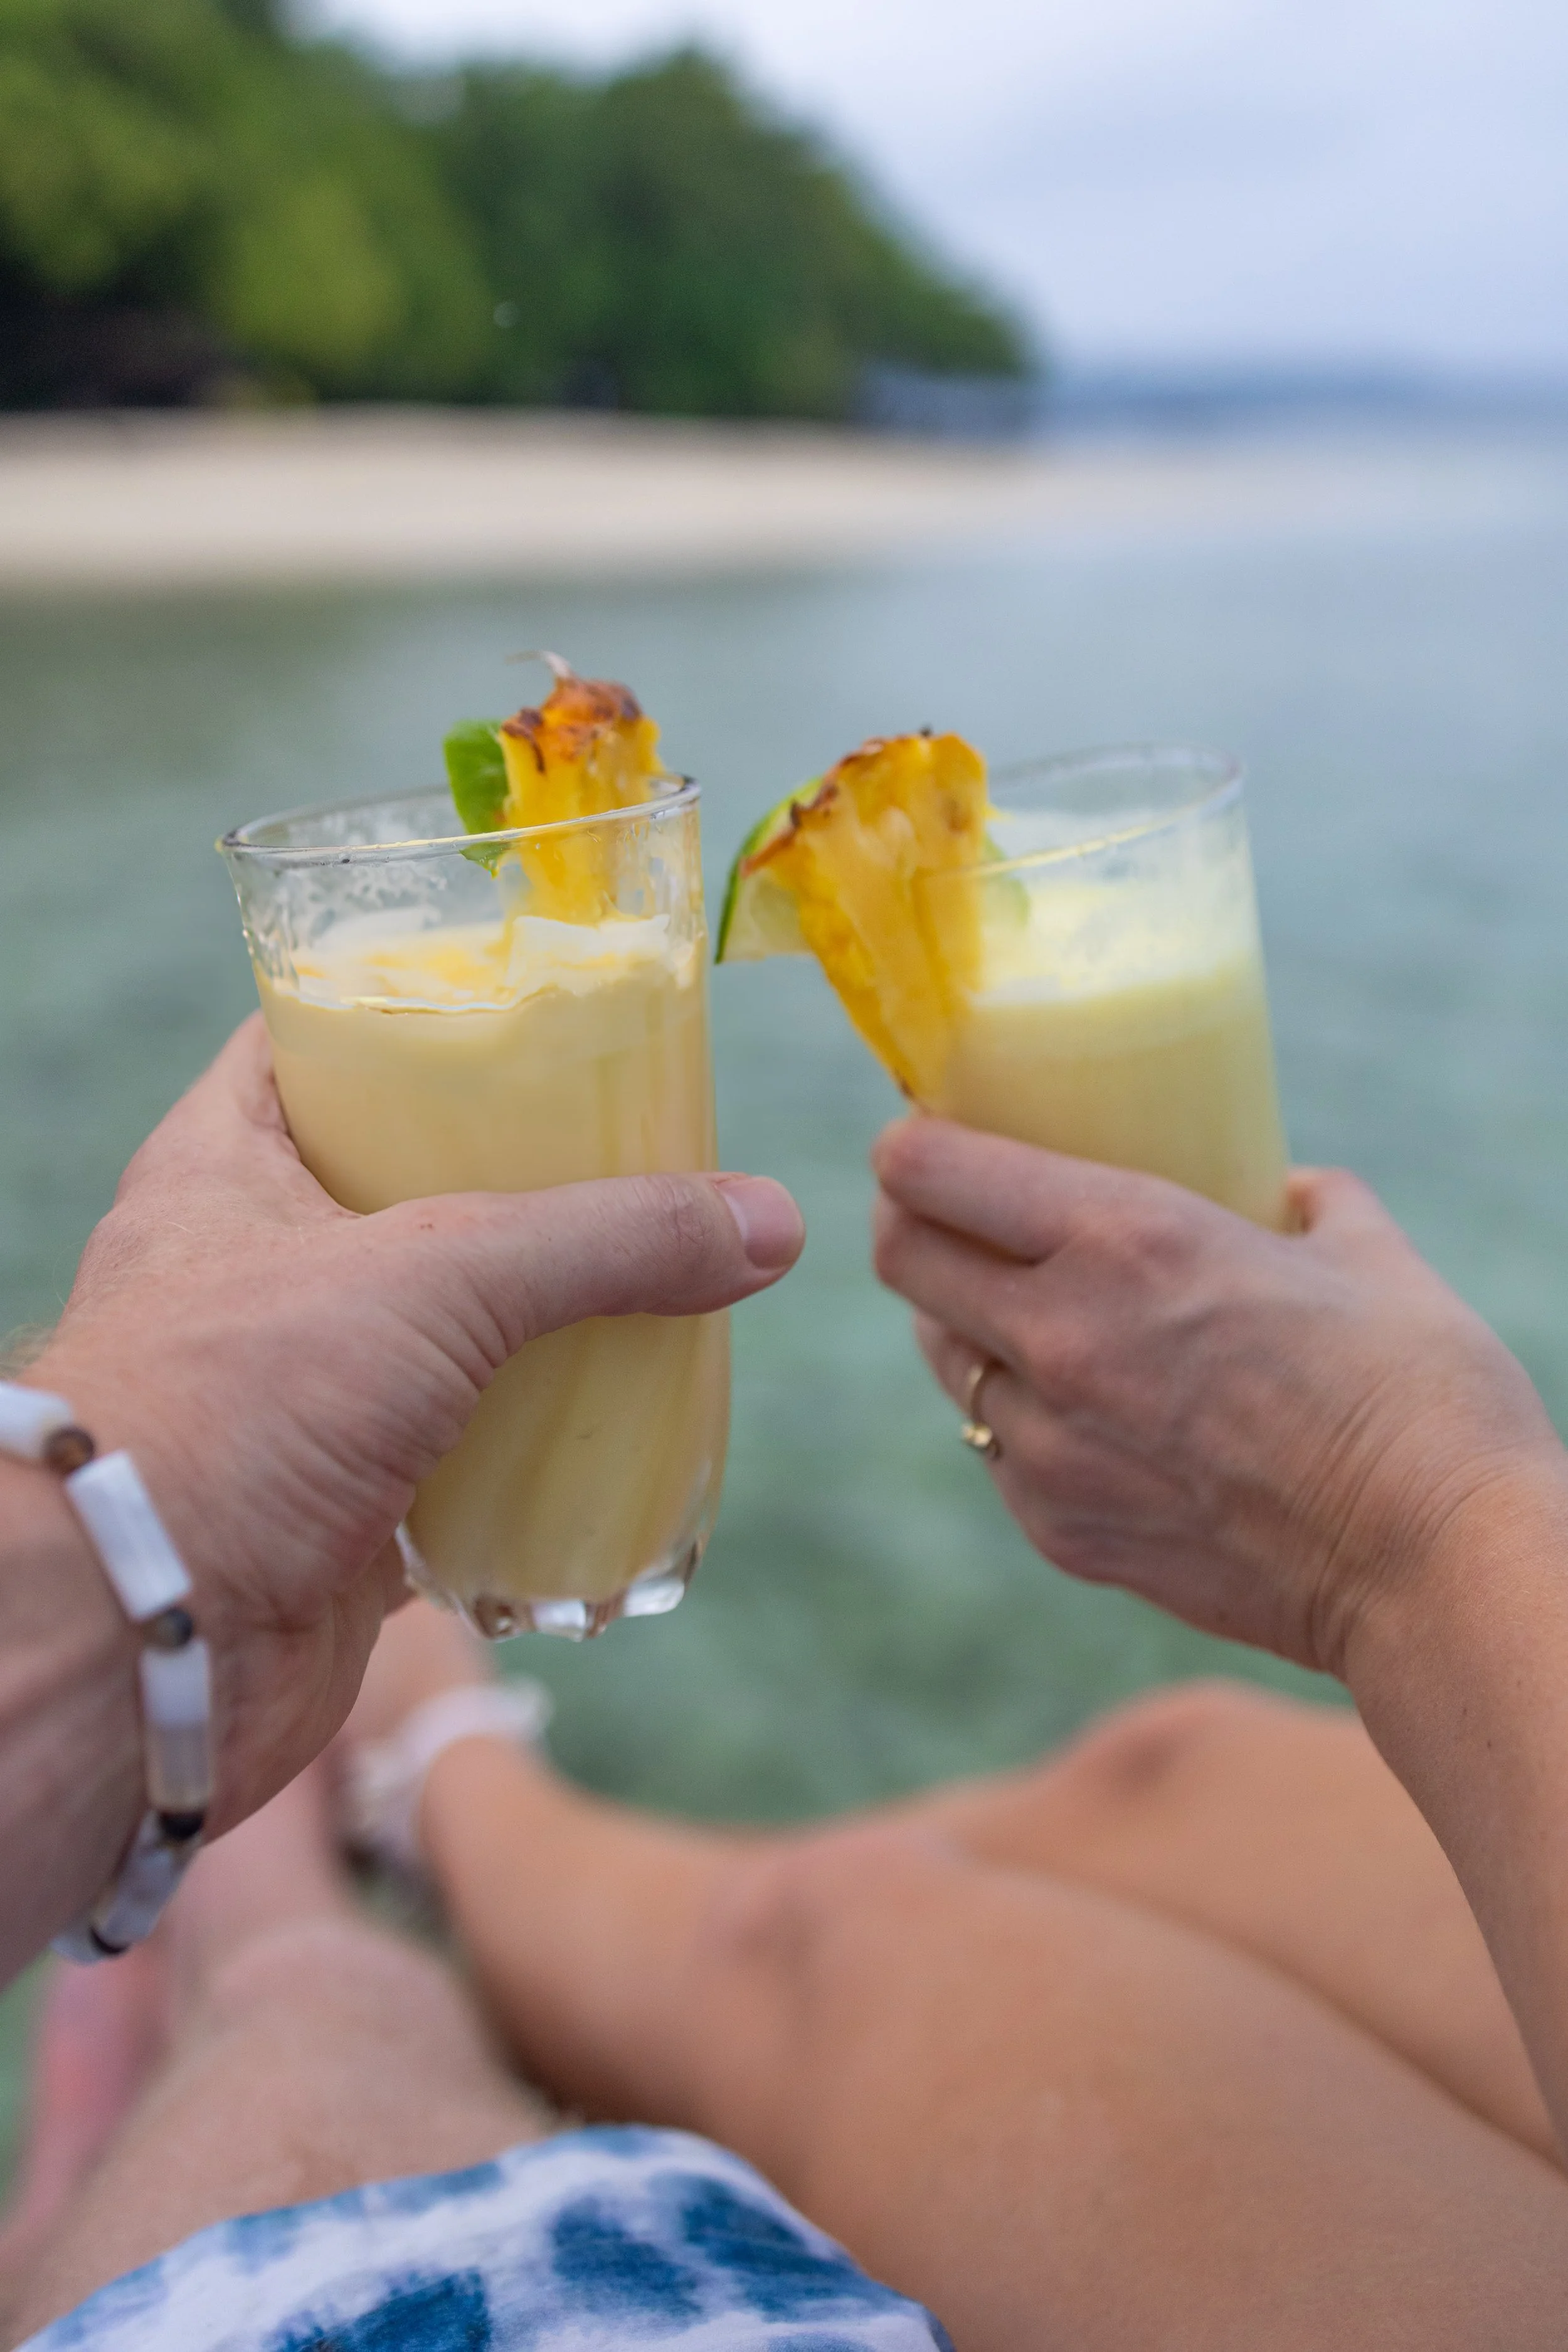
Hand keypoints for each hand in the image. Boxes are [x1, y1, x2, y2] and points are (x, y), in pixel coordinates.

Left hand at [29, 1016, 802, 1833]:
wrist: (140, 1644)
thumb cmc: (237, 1409)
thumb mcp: (439, 1274)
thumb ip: (605, 1238)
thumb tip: (769, 1223)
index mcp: (226, 1166)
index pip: (318, 1046)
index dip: (414, 1016)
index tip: (528, 1015)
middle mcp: (257, 1271)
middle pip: (407, 1191)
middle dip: (523, 1185)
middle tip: (636, 1158)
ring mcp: (301, 1396)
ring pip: (448, 1335)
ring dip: (544, 1329)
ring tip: (659, 1290)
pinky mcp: (346, 1512)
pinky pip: (467, 1465)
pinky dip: (541, 1458)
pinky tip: (626, 1433)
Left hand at [871, 1116, 1562, 1678]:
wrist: (1434, 1568)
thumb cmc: (1418, 1396)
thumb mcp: (1364, 1253)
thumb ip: (1307, 1201)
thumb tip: (1288, 1185)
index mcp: (1122, 1238)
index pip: (927, 1173)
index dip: (912, 1148)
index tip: (926, 1139)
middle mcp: (1058, 1336)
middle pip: (901, 1256)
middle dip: (913, 1221)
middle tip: (950, 1211)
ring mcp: (1047, 1445)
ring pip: (941, 1357)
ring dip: (962, 1321)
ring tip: (1019, 1308)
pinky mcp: (1057, 1530)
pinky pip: (997, 1448)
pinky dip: (1021, 1416)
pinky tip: (1083, 1410)